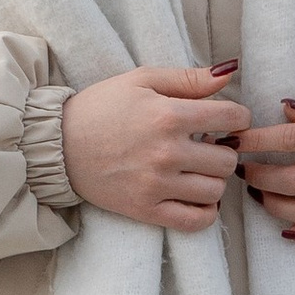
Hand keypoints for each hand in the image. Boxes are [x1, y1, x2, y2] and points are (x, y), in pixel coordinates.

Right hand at [61, 63, 249, 231]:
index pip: (233, 118)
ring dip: (213, 180)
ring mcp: (157, 185)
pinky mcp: (145, 210)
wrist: (57, 144)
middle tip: (206, 145)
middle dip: (223, 150)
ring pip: (216, 191)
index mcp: (168, 115)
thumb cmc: (101, 107)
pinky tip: (197, 197)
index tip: (226, 120)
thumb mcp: (141, 79)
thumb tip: (229, 74)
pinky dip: (206, 212)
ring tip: (197, 169)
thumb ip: (188, 79)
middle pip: (227, 160)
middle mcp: (167, 153)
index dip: (236, 117)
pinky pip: (196, 221)